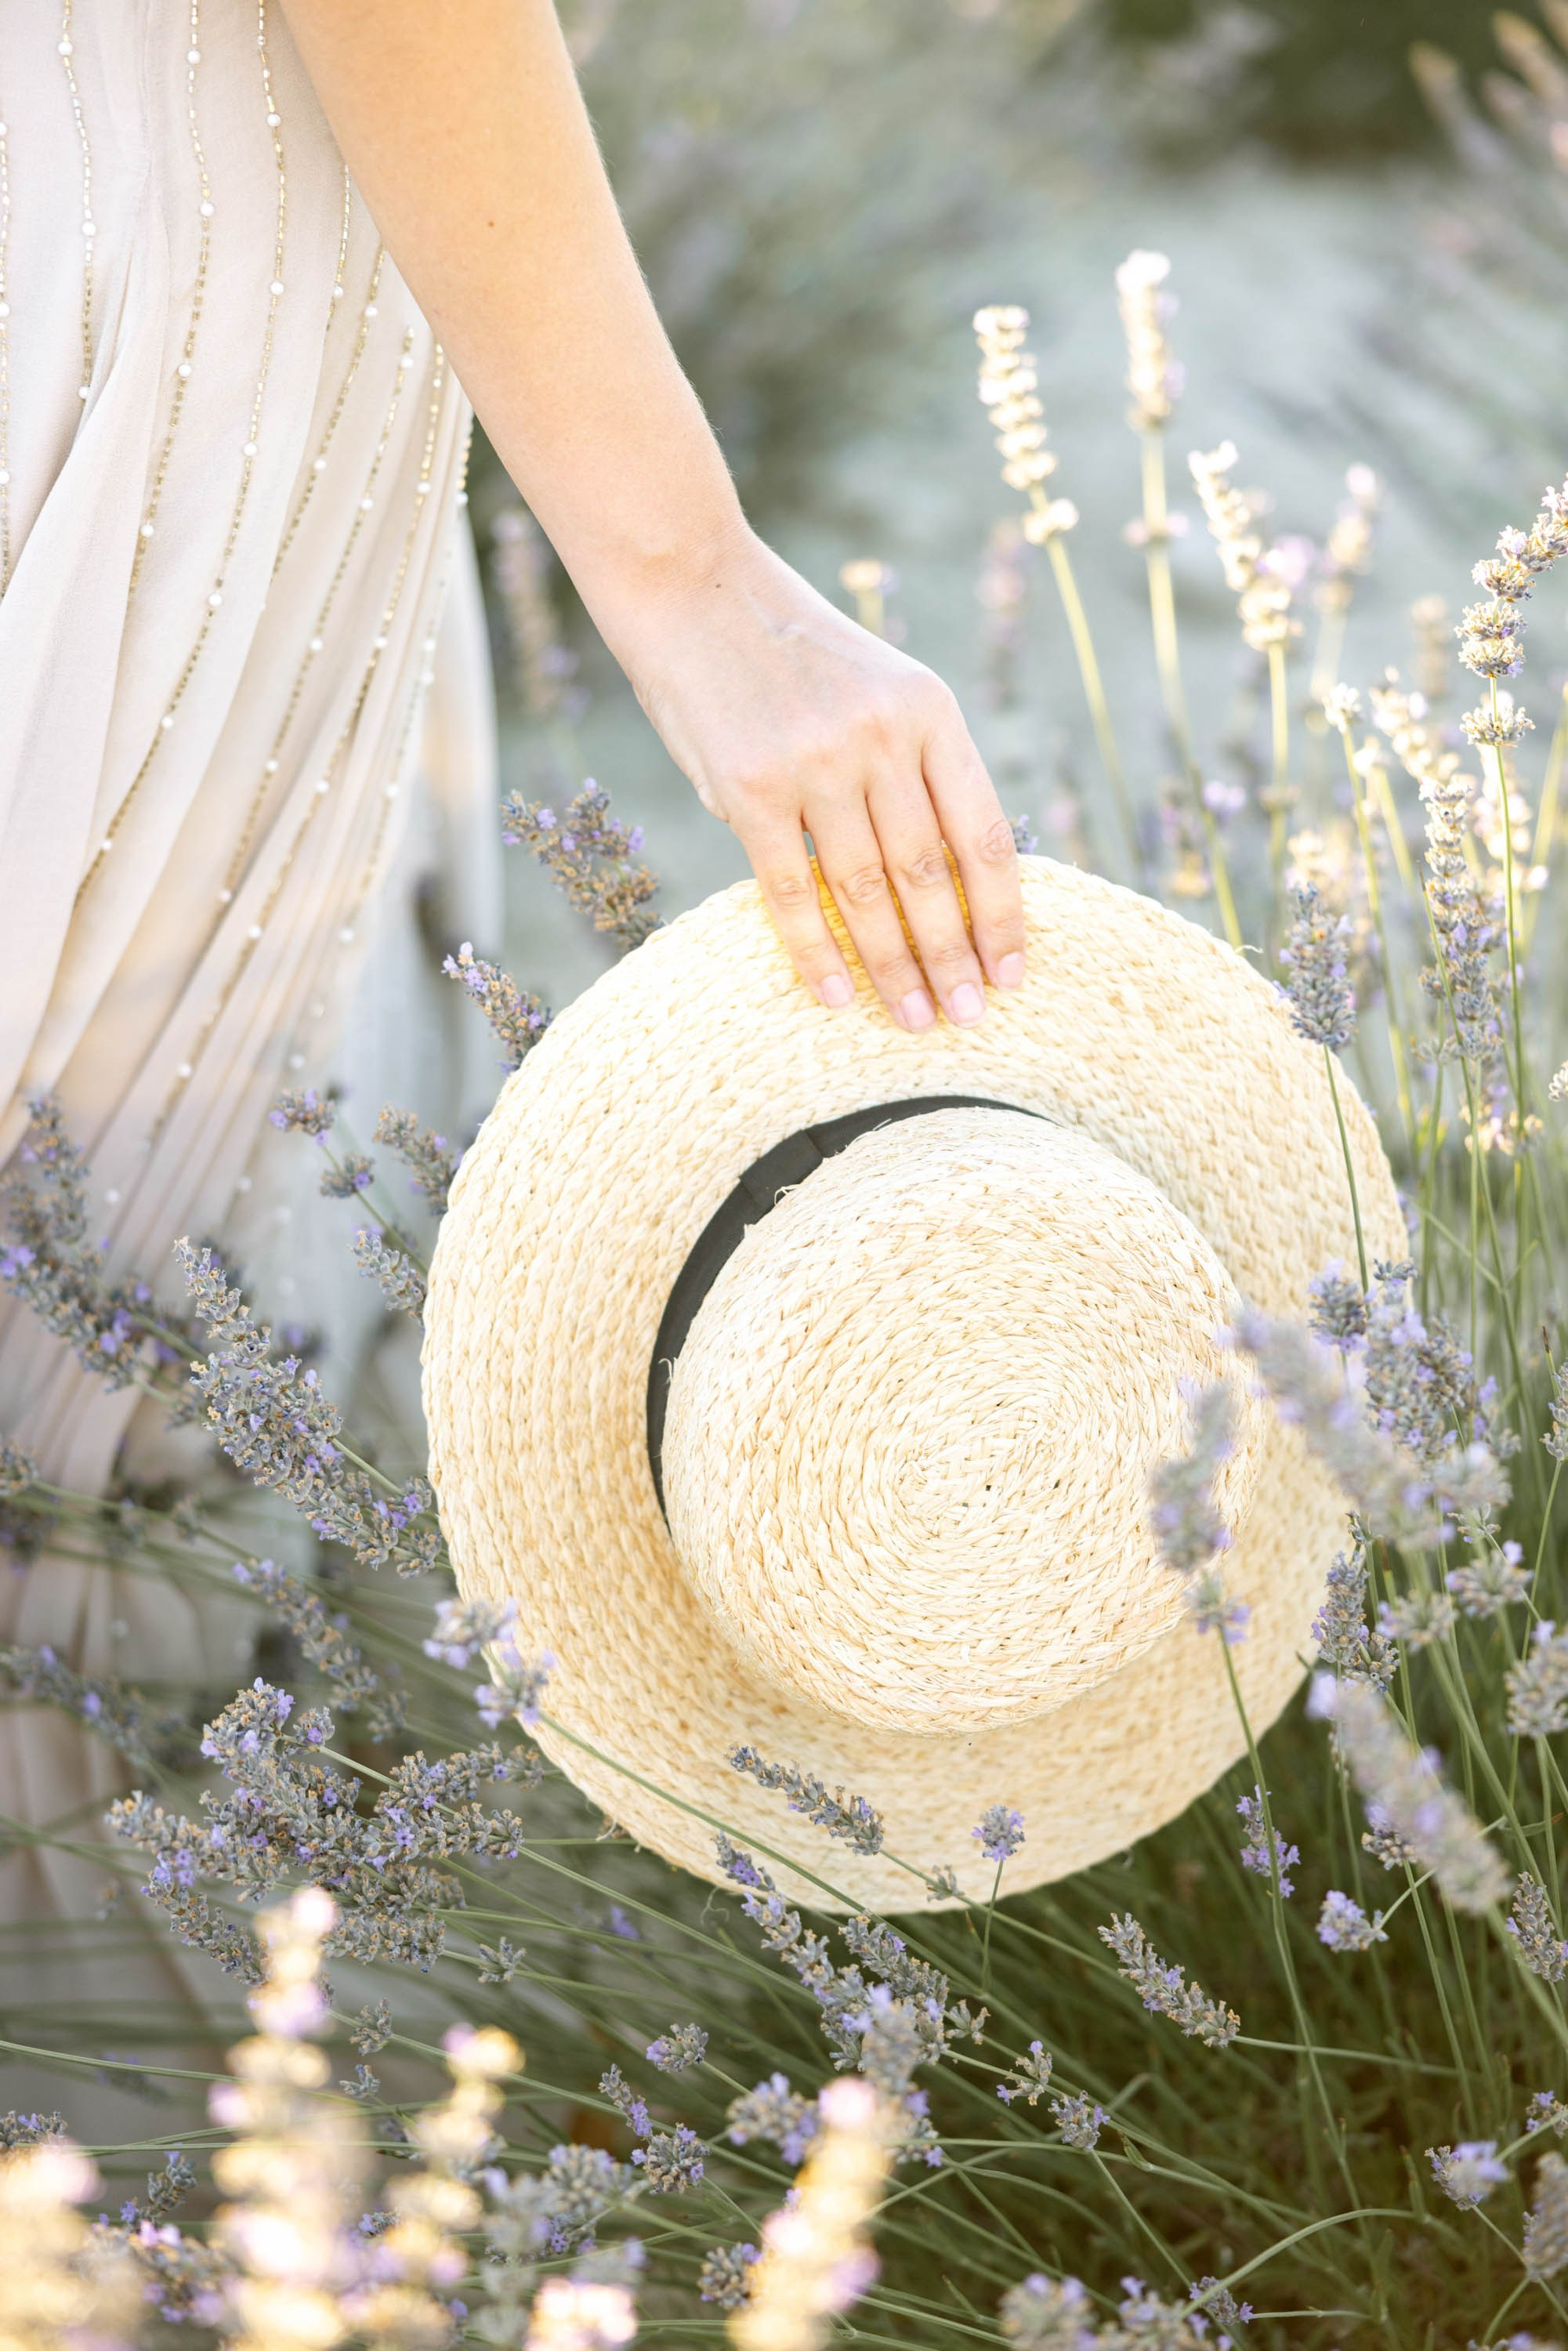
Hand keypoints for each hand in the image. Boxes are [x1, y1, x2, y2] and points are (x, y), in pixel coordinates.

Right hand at [619, 529, 1026, 1028]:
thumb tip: (941, 882)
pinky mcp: (750, 791)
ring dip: (894, 967)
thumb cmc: (792, 655)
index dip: (1001, 915)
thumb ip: (911, 768)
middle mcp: (882, 738)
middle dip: (952, 957)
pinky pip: (793, 893)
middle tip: (965, 1018)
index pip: (983, 835)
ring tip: (911, 1019)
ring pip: (870, 893)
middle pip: (931, 875)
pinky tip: (835, 996)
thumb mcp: (880, 688)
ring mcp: (816, 763)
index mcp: (930, 711)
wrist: (694, 588)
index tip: (1011, 974)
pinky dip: (816, 953)